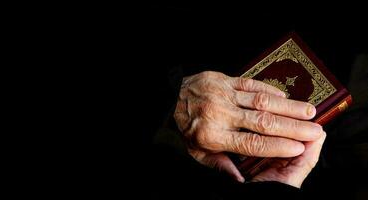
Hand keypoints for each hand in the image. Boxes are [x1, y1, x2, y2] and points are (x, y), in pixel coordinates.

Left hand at [174, 71, 321, 181]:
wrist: (171, 98)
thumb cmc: (186, 126)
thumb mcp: (196, 152)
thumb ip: (219, 165)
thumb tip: (239, 180)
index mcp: (214, 136)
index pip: (251, 144)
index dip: (277, 146)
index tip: (299, 147)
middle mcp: (221, 115)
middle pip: (262, 122)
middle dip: (292, 127)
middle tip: (314, 129)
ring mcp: (223, 95)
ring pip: (261, 102)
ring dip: (288, 107)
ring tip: (309, 111)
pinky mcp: (224, 80)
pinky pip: (250, 84)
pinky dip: (269, 90)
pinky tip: (284, 97)